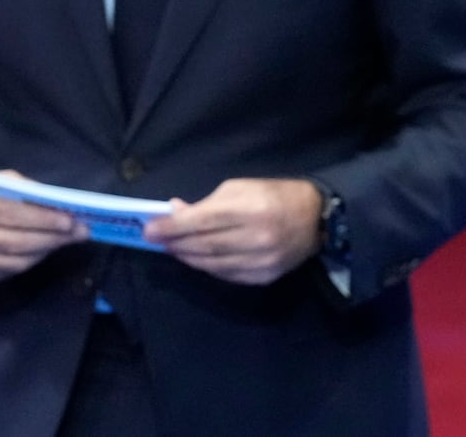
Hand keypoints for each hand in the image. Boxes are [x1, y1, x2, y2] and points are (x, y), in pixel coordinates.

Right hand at [0, 172, 87, 282]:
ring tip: (66, 240)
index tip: (72, 221)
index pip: (15, 216)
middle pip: (18, 243)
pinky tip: (44, 250)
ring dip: (46, 251)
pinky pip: (8, 271)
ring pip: (16, 261)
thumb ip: (26, 191)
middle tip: (80, 233)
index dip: (45, 220)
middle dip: (54, 238)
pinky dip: (30, 261)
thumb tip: (60, 206)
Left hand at [142, 178, 322, 285]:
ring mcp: (261, 261)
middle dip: (175, 243)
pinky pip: (226, 276)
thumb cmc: (275, 195)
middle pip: (204, 245)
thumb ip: (208, 203)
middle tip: (157, 240)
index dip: (172, 227)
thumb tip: (176, 213)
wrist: (316, 219)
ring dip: (187, 257)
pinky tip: (198, 259)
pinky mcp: (264, 277)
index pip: (203, 221)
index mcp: (251, 209)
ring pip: (212, 264)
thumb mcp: (242, 187)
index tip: (149, 229)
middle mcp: (256, 238)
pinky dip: (207, 267)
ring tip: (174, 249)